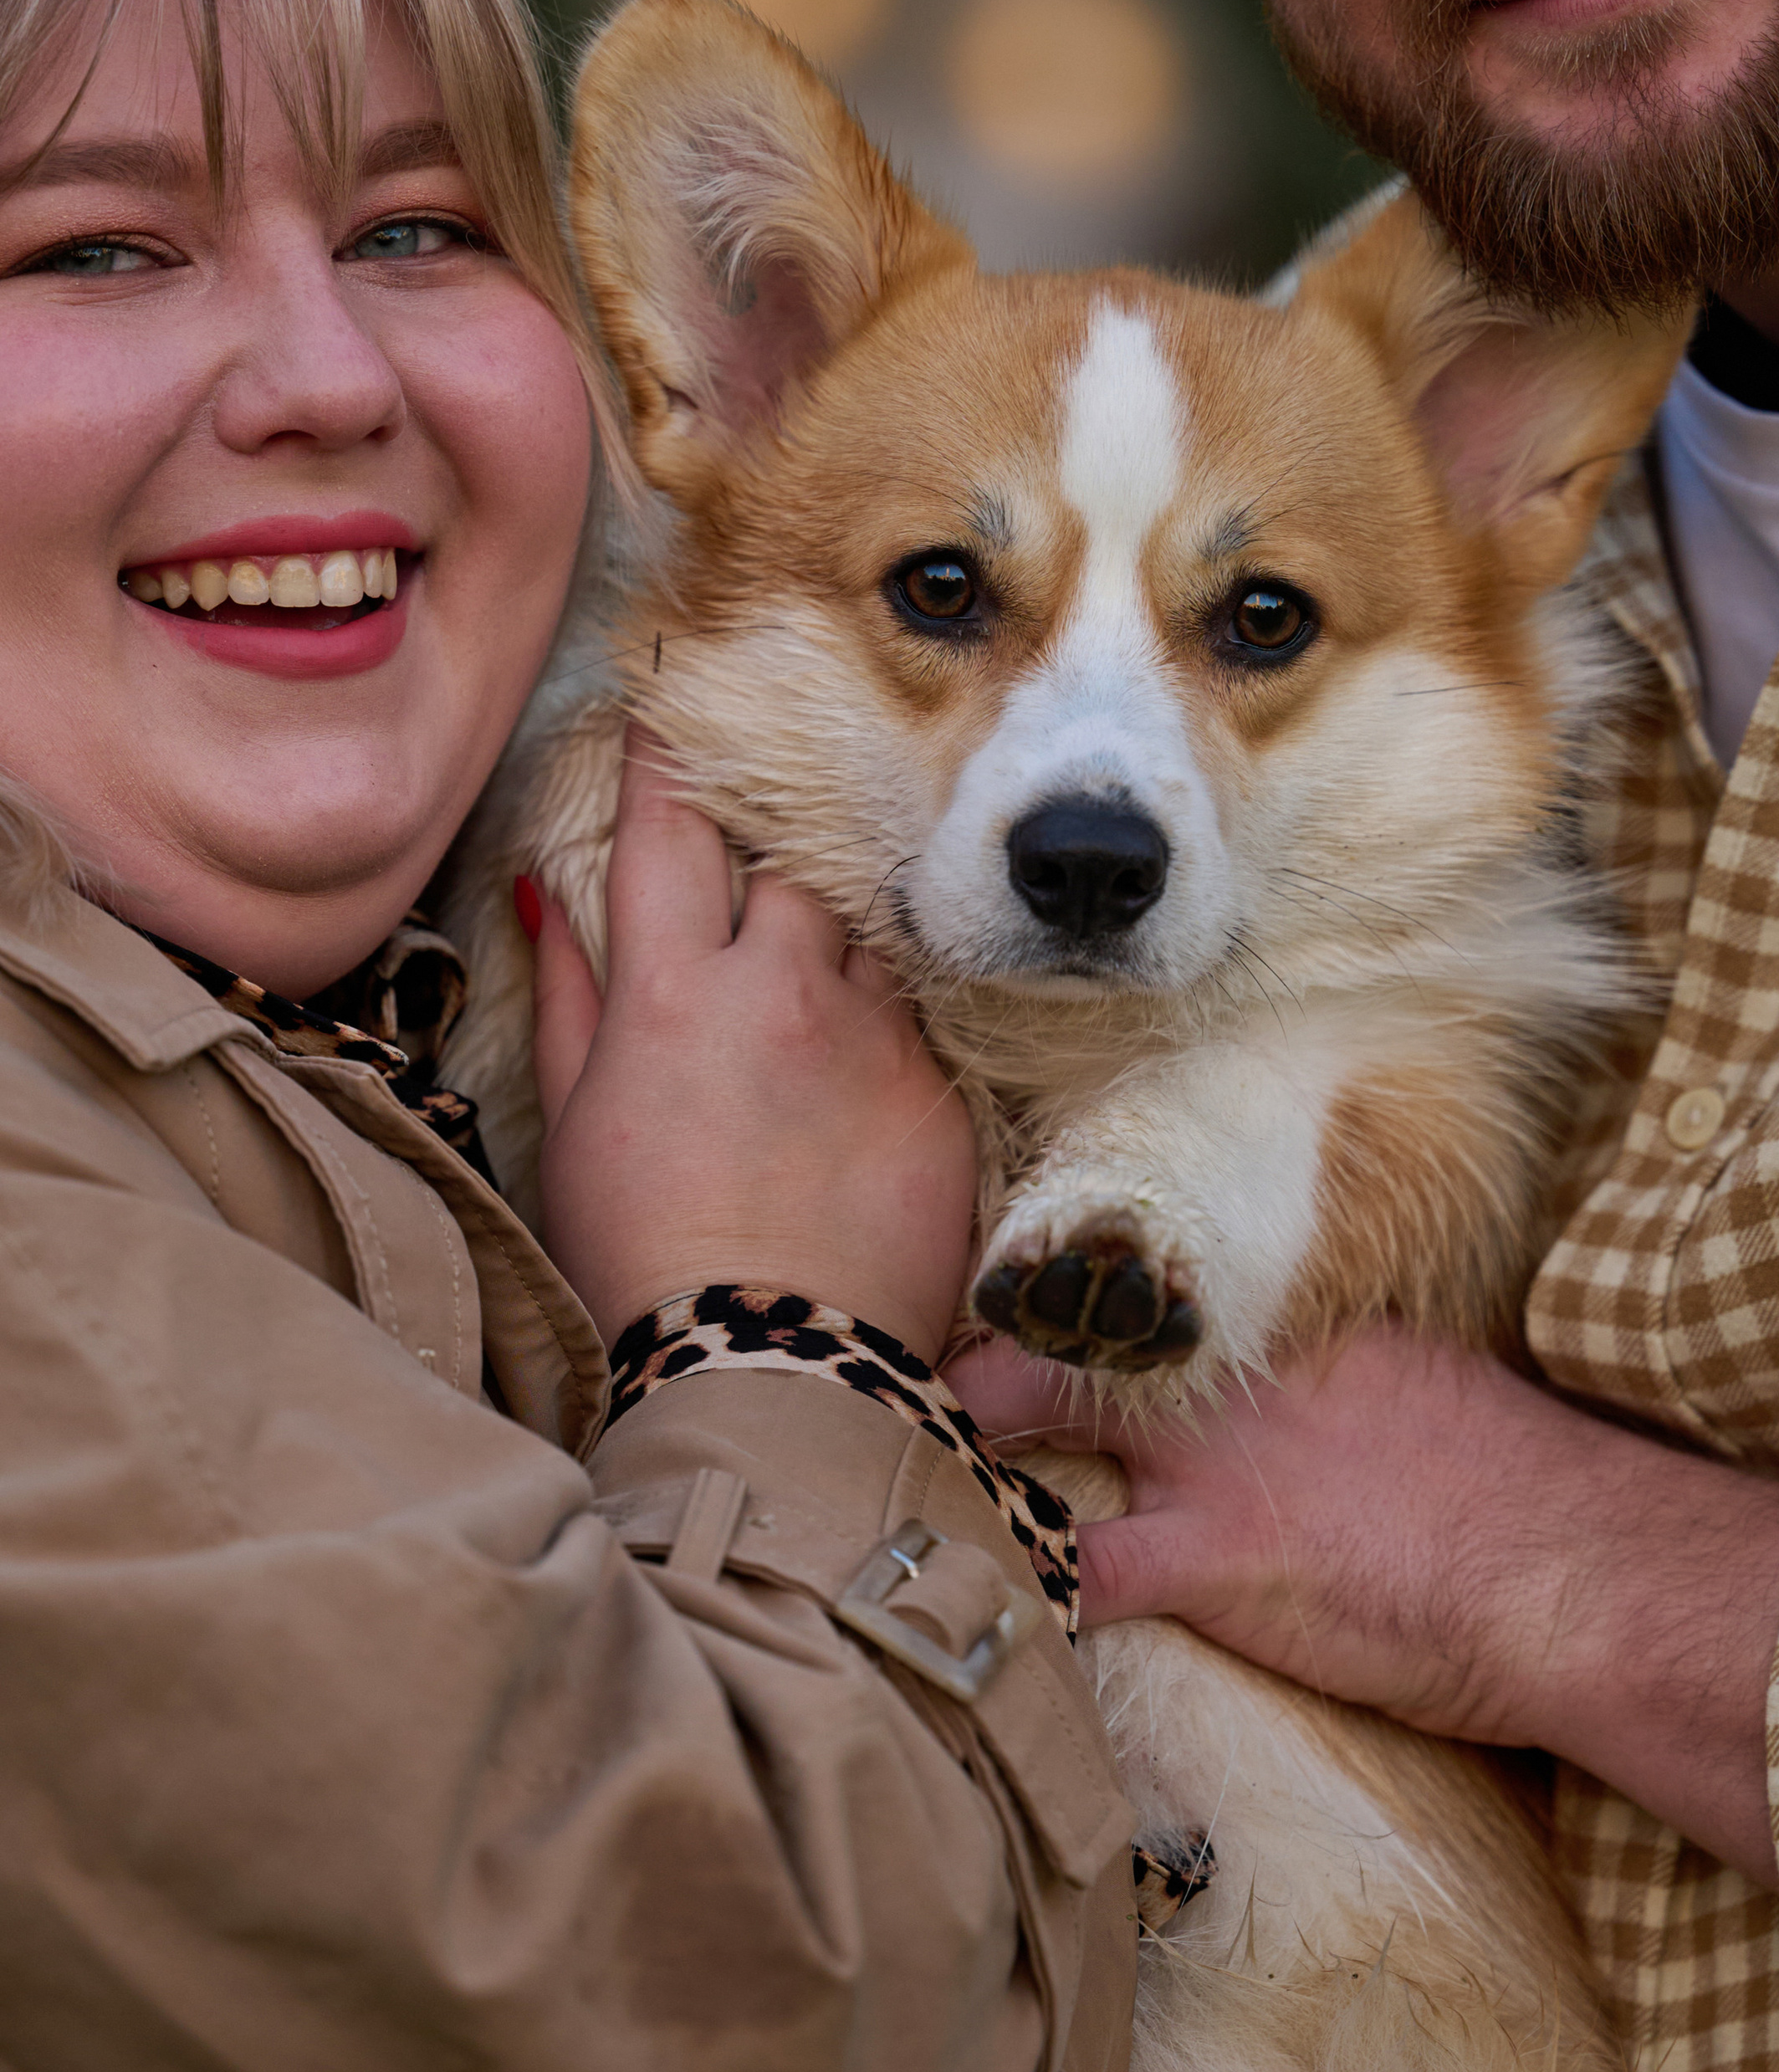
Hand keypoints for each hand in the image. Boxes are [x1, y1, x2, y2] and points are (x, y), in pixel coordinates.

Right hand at [529, 731, 977, 1355]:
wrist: (774, 1372)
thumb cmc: (644, 1259)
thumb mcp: (575, 1128)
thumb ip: (570, 998)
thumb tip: (546, 898)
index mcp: (672, 994)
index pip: (667, 831)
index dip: (666, 758)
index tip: (668, 699)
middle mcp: (779, 989)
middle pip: (785, 858)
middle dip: (770, 839)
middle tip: (759, 849)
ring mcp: (872, 1034)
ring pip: (864, 927)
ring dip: (835, 933)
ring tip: (814, 973)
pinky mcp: (939, 1089)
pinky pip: (918, 1016)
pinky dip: (887, 1021)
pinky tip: (862, 1066)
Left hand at [949, 1326, 1778, 1887]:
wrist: (1577, 1568)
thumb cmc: (1531, 1493)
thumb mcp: (1435, 1395)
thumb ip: (1359, 1386)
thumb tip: (1344, 1401)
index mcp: (1293, 1330)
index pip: (1155, 1299)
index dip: (1078, 1311)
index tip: (1024, 1317)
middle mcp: (1236, 1374)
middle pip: (1073, 1340)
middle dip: (988, 1360)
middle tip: (923, 1379)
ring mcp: (1215, 1463)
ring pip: (1042, 1432)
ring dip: (972, 1454)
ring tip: (902, 1469)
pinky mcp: (1212, 1563)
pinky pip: (1075, 1572)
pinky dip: (1018, 1587)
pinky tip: (972, 1606)